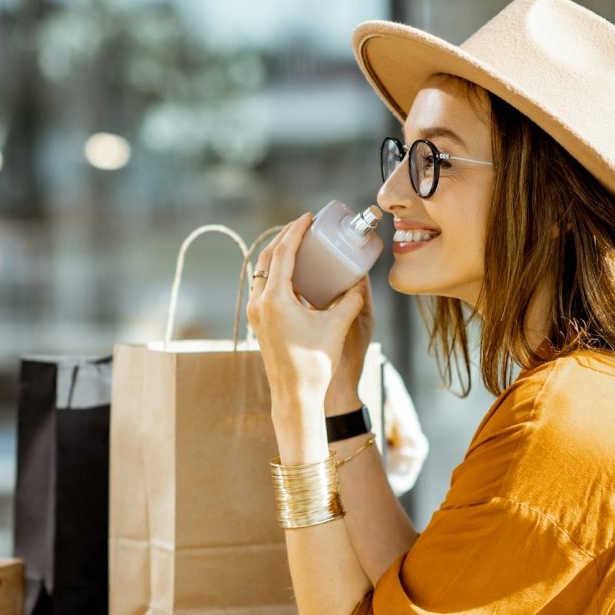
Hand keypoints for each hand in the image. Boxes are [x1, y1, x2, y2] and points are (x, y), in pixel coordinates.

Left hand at [246, 212, 365, 409]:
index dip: (296, 231)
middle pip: (267, 258)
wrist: (295, 396)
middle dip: (285, 238)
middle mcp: (259, 303)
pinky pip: (262, 287)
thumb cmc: (315, 364)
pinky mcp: (258, 323)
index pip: (283, 253)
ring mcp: (256, 314)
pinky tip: (292, 273)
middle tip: (304, 227)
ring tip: (298, 245)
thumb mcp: (338, 326)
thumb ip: (350, 299)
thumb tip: (359, 279)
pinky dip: (275, 273)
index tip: (308, 218)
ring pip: (262, 272)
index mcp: (275, 300)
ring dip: (277, 255)